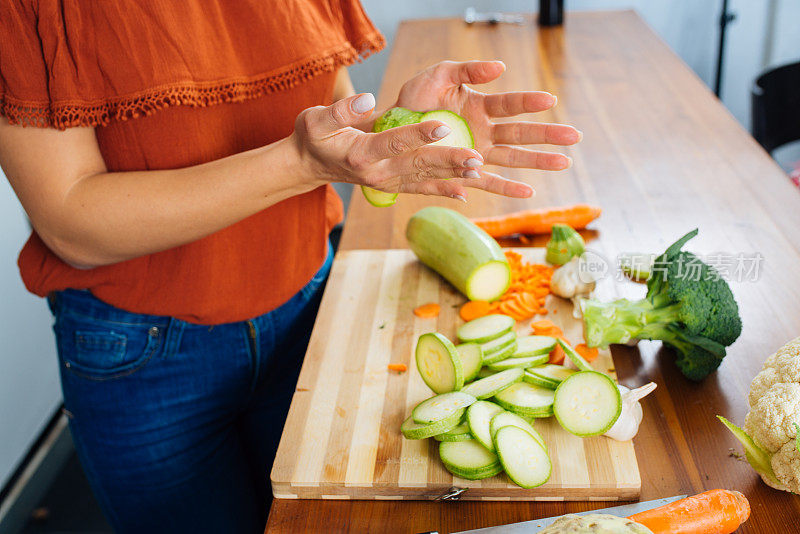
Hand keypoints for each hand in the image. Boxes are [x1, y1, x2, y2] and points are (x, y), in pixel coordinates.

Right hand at [292, 93, 493, 199]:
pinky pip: (420, 190)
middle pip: (417, 164)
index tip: (442, 127)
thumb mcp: (315, 119)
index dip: (418, 134)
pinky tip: (465, 192)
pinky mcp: (392, 186)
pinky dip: (442, 191)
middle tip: (475, 156)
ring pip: (424, 178)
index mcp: (360, 153)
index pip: (393, 142)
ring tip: (479, 169)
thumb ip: (341, 110)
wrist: (308, 166)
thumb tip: (368, 100)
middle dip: (448, 160)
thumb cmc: (313, 137)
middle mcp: (376, 173)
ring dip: (452, 175)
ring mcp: (386, 182)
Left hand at [394, 60, 581, 195]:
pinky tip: (528, 193)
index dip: (528, 102)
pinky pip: (487, 182)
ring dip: (537, 162)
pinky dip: (507, 188)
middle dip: (548, 135)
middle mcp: (483, 130)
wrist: (391, 128)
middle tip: (575, 136)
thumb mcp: (438, 76)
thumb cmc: (415, 100)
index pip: (509, 104)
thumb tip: (500, 67)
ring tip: (564, 163)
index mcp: (479, 105)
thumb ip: (467, 70)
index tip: (550, 101)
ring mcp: (476, 152)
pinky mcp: (463, 170)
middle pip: (520, 134)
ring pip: (512, 158)